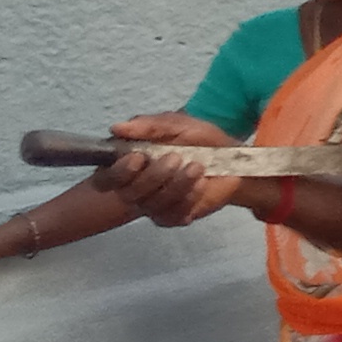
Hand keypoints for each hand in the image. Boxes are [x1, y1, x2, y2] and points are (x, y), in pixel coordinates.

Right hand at [86, 112, 250, 226]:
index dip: (119, 171)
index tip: (138, 157)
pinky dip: (189, 198)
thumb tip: (118, 128)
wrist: (234, 160)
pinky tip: (202, 183)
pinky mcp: (174, 216)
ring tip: (197, 166)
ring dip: (176, 185)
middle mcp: (136, 188)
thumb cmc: (201, 139)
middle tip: (176, 157)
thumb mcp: (178, 125)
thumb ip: (149, 126)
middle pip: (130, 193)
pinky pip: (174, 215)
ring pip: (153, 205)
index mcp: (129, 164)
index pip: (108, 178)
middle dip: (153, 176)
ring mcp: (154, 205)